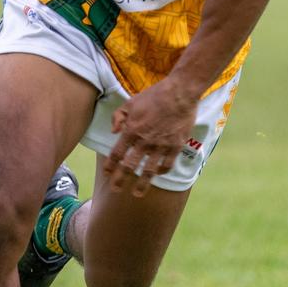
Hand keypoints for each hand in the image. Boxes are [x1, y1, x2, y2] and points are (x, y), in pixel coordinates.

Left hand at [103, 77, 199, 196]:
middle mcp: (144, 141)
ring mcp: (161, 145)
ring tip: (137, 194)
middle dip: (120, 180)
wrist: (180, 92)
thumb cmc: (155, 95)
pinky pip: (167, 164)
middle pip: (129, 166)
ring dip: (142, 184)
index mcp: (132, 130)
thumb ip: (119, 116)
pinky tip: (158, 173)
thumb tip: (113, 131)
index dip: (110, 165)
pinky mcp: (175, 146)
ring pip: (148, 171)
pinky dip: (161, 171)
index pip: (117, 153)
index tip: (107, 172)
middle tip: (115, 189)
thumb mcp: (131, 102)